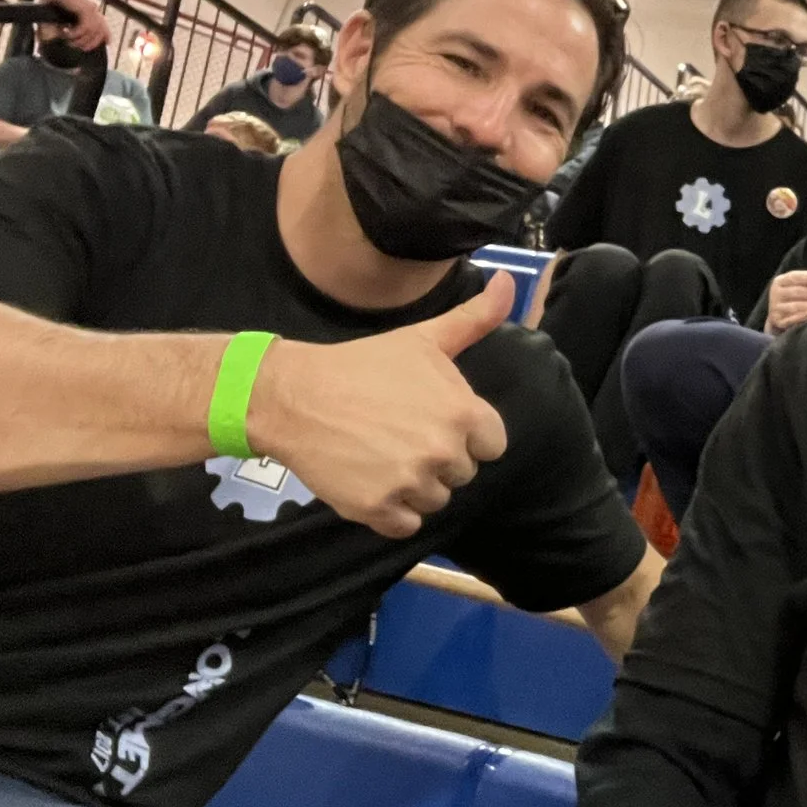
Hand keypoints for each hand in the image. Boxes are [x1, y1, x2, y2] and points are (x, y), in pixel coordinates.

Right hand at [43, 0, 108, 50]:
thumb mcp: (58, 13)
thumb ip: (59, 25)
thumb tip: (55, 37)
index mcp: (90, 10)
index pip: (104, 26)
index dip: (107, 36)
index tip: (106, 44)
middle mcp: (93, 10)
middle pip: (101, 32)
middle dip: (91, 43)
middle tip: (79, 47)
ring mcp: (91, 9)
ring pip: (93, 32)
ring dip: (81, 40)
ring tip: (70, 41)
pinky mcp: (86, 8)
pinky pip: (85, 27)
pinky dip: (76, 33)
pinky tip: (66, 33)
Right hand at [251, 274, 514, 537]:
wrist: (295, 396)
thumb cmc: (364, 365)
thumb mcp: (424, 338)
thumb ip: (475, 318)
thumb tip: (511, 281)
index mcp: (463, 414)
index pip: (492, 444)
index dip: (466, 433)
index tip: (433, 419)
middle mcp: (443, 452)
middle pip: (462, 472)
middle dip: (438, 457)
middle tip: (399, 432)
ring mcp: (410, 484)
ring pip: (435, 500)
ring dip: (415, 485)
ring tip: (382, 453)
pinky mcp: (378, 510)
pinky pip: (405, 525)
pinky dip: (391, 511)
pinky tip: (370, 479)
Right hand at [765, 270, 806, 334]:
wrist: (782, 315)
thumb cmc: (798, 296)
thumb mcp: (804, 287)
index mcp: (781, 281)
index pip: (795, 278)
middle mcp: (776, 293)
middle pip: (800, 292)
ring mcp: (776, 308)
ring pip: (798, 306)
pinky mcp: (778, 321)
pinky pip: (790, 320)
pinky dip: (800, 317)